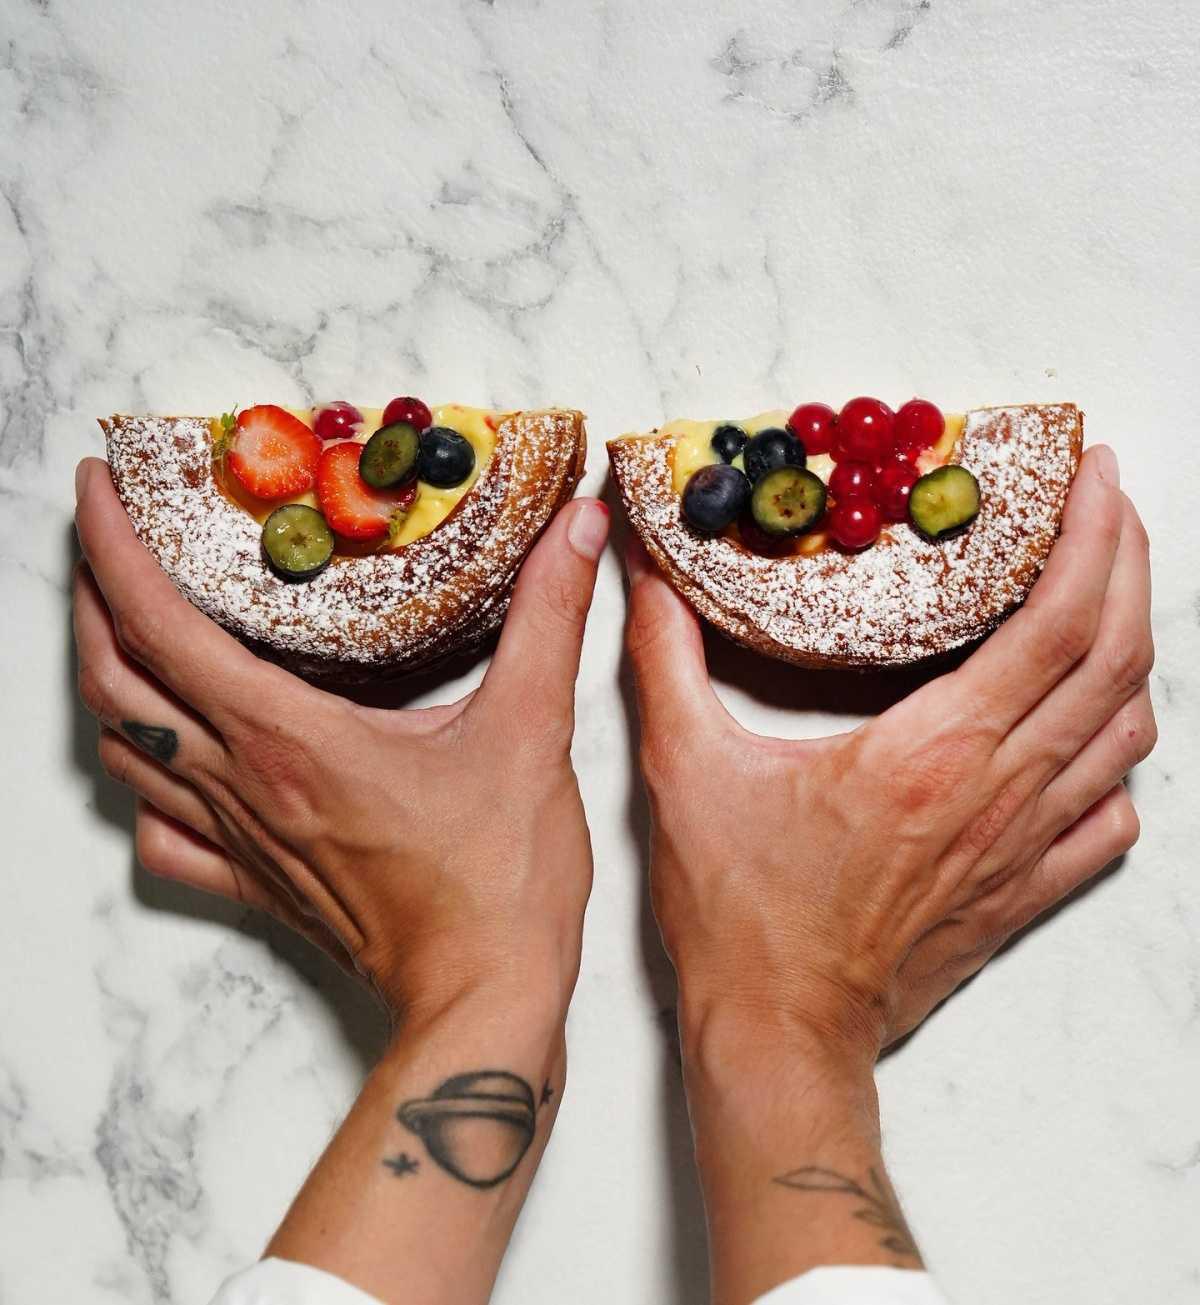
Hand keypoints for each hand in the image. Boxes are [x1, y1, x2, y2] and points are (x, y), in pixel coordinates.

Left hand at [73, 457, 609, 1025]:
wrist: (482, 1000)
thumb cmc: (500, 880)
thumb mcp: (532, 731)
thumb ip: (549, 617)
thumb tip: (580, 528)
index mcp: (291, 738)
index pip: (160, 625)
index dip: (112, 547)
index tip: (100, 487)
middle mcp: (244, 784)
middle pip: (113, 681)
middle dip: (90, 598)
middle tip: (104, 540)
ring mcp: (239, 839)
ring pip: (124, 749)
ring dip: (107, 678)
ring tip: (122, 624)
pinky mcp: (255, 882)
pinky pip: (158, 832)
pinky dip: (140, 779)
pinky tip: (161, 757)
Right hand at [625, 445, 1153, 1059]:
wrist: (781, 1036)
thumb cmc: (743, 918)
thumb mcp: (685, 771)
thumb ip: (666, 661)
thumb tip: (649, 579)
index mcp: (935, 752)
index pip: (1056, 622)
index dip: (1090, 537)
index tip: (1094, 476)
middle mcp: (1001, 792)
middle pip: (1114, 659)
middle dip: (1128, 564)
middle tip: (1109, 505)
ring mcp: (1024, 848)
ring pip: (1125, 732)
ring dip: (1128, 650)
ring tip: (1102, 594)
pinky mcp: (1023, 891)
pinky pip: (1112, 818)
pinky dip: (1116, 760)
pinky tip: (1087, 734)